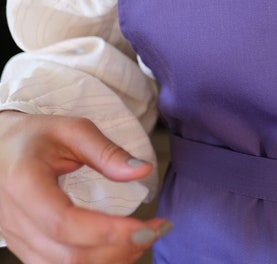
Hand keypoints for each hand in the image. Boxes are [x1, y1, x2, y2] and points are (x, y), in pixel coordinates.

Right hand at [0, 111, 171, 263]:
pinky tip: (121, 248)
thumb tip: (143, 170)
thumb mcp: (73, 130)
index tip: (145, 226)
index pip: (63, 222)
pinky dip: (95, 263)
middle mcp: (15, 219)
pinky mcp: (25, 249)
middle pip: (67, 255)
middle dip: (118, 249)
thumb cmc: (36, 136)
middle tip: (156, 229)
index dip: (106, 231)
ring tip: (145, 236)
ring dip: (111, 260)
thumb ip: (107, 152)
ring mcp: (17, 239)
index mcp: (25, 184)